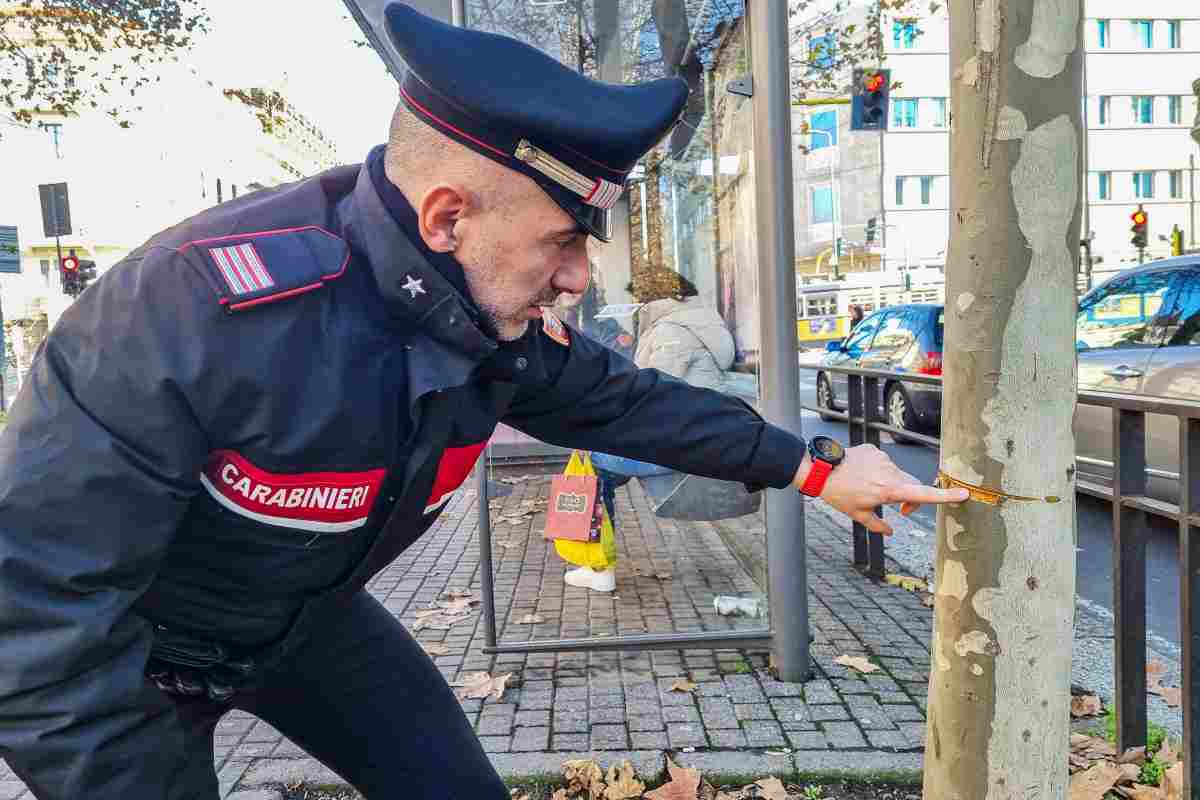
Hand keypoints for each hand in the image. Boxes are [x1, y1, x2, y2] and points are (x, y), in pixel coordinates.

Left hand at [793, 444, 968, 534]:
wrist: (821, 469)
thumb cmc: (839, 494)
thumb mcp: (857, 515)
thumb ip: (878, 525)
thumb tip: (890, 533)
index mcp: (890, 490)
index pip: (923, 494)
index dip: (945, 496)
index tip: (964, 494)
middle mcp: (891, 472)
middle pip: (913, 485)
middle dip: (913, 498)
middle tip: (902, 511)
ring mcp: (884, 459)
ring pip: (898, 474)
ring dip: (893, 484)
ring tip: (870, 489)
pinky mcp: (876, 450)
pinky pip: (885, 463)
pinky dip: (880, 471)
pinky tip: (863, 475)